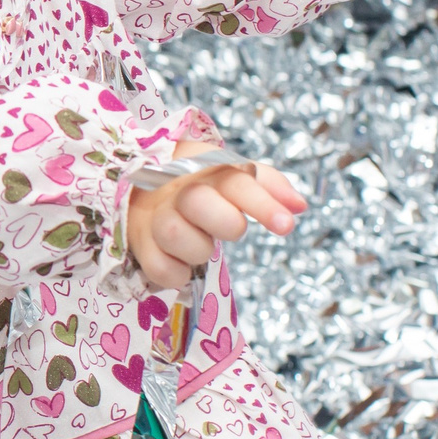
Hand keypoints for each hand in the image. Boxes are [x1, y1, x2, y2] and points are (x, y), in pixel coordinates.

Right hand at [127, 141, 308, 291]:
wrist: (140, 192)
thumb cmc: (199, 187)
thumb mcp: (231, 176)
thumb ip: (268, 186)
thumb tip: (301, 206)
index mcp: (202, 166)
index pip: (234, 179)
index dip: (262, 202)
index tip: (287, 225)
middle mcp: (174, 188)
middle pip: (198, 202)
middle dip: (225, 222)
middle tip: (234, 229)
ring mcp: (151, 216)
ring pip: (174, 233)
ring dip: (198, 249)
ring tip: (200, 244)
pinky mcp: (136, 244)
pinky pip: (160, 268)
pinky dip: (178, 272)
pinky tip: (181, 262)